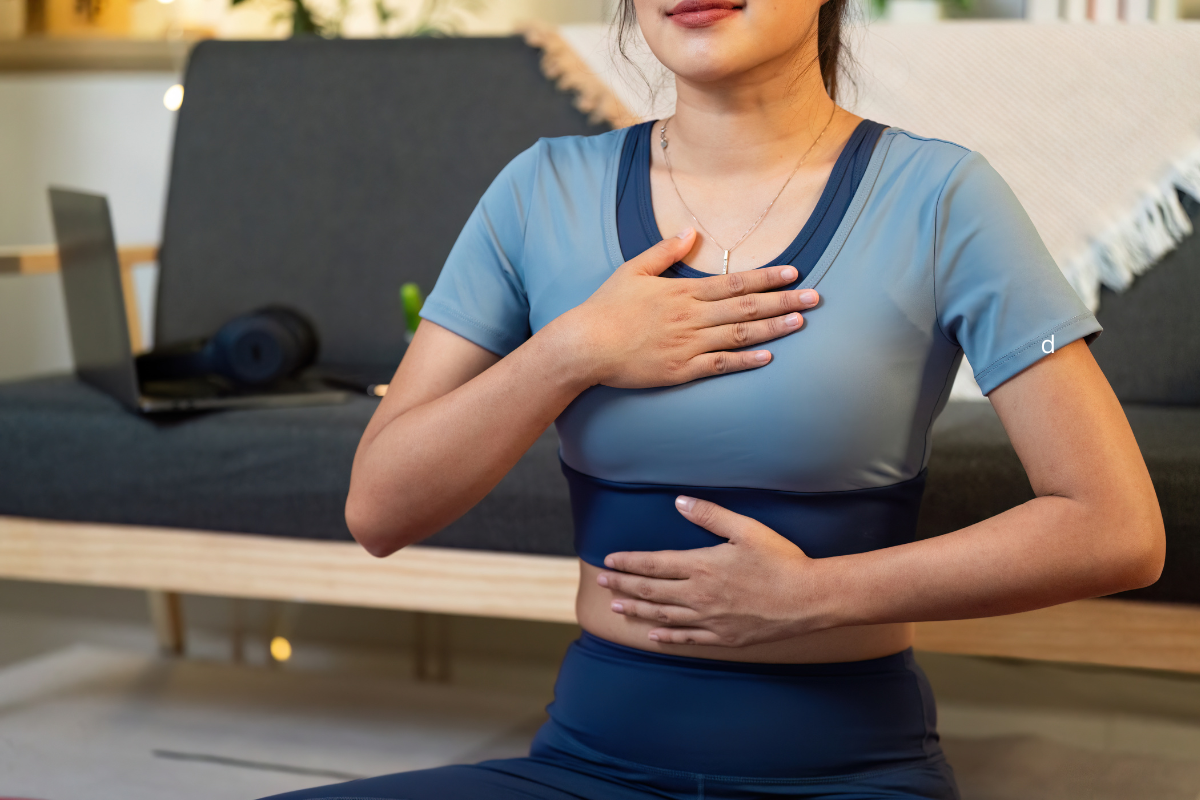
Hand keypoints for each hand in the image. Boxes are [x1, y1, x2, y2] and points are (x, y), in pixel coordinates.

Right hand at [556, 228, 818, 388]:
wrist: (585, 345)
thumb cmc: (606, 308)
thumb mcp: (633, 270)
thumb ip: (665, 251)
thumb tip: (691, 231)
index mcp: (682, 291)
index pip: (735, 282)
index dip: (767, 277)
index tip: (794, 272)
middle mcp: (690, 317)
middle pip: (746, 308)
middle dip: (784, 301)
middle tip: (817, 297)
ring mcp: (687, 345)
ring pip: (739, 335)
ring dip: (773, 328)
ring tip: (801, 322)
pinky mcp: (680, 370)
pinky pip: (719, 365)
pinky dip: (745, 361)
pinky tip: (768, 357)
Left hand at [596, 496, 826, 646]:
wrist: (809, 599)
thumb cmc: (781, 560)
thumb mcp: (747, 529)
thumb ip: (710, 515)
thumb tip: (679, 503)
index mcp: (702, 566)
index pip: (654, 564)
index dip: (628, 562)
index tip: (609, 560)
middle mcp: (699, 596)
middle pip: (650, 590)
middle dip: (622, 584)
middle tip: (601, 580)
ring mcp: (710, 620)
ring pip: (662, 615)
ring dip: (636, 609)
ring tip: (617, 605)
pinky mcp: (724, 637)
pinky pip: (687, 638)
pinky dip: (666, 637)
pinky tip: (652, 635)